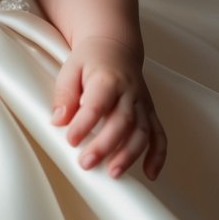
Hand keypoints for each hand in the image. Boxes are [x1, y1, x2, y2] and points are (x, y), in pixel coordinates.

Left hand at [51, 36, 166, 179]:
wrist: (115, 46)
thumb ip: (65, 94)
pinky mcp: (149, 112)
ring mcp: (142, 103)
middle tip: (86, 163)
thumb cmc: (91, 59)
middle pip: (122, 121)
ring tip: (113, 173)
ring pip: (143, 132)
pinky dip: (158, 156)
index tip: (71, 140)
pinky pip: (159, 135)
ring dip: (129, 155)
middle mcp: (129, 91)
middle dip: (105, 146)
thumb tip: (58, 120)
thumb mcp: (71, 68)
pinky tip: (149, 173)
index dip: (84, 124)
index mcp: (107, 78)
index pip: (97, 104)